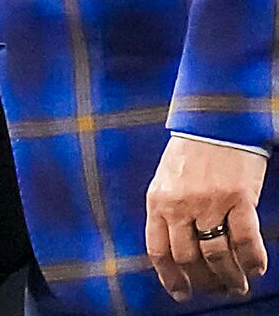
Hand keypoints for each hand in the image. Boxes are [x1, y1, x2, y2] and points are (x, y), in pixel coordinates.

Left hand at [147, 133, 269, 301]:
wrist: (215, 122)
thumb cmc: (190, 153)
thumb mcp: (165, 181)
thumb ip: (166, 211)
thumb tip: (174, 248)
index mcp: (158, 201)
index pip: (158, 250)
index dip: (169, 277)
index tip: (181, 293)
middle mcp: (180, 205)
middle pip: (189, 258)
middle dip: (203, 281)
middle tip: (218, 290)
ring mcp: (210, 202)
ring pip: (217, 254)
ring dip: (229, 277)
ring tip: (237, 285)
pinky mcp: (239, 198)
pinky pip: (246, 239)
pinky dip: (253, 259)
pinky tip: (256, 268)